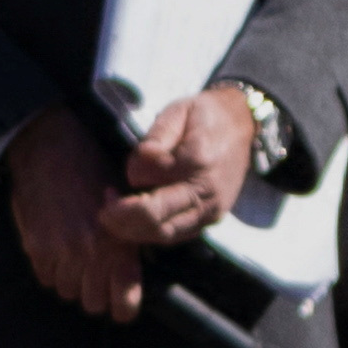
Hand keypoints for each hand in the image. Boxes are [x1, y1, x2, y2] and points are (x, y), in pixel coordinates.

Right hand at [3, 107, 139, 322]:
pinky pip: (44, 277)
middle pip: (92, 303)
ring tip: (72, 253)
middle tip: (92, 271)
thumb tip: (131, 272)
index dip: (121, 307)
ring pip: (66, 291)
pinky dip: (49, 268)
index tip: (118, 300)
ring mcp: (61, 253)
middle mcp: (92, 254)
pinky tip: (55, 245)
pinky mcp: (36, 247)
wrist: (52, 149)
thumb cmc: (93, 171)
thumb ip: (129, 244)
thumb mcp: (125, 208)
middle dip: (93, 291)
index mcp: (120, 244)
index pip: (123, 305)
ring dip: (70, 278)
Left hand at [103, 83, 259, 248]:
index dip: (129, 182)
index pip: (151, 185)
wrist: (243, 123)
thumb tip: (135, 174)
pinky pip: (177, 235)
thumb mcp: (176, 112)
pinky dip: (151, 233)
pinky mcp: (212, 218)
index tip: (121, 175)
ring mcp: (212, 210)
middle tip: (104, 207)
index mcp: (198, 161)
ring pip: (165, 235)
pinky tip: (136, 221)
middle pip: (156, 220)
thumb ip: (154, 140)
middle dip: (122, 218)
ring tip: (114, 216)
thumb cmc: (204, 115)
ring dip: (134, 231)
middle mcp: (208, 192)